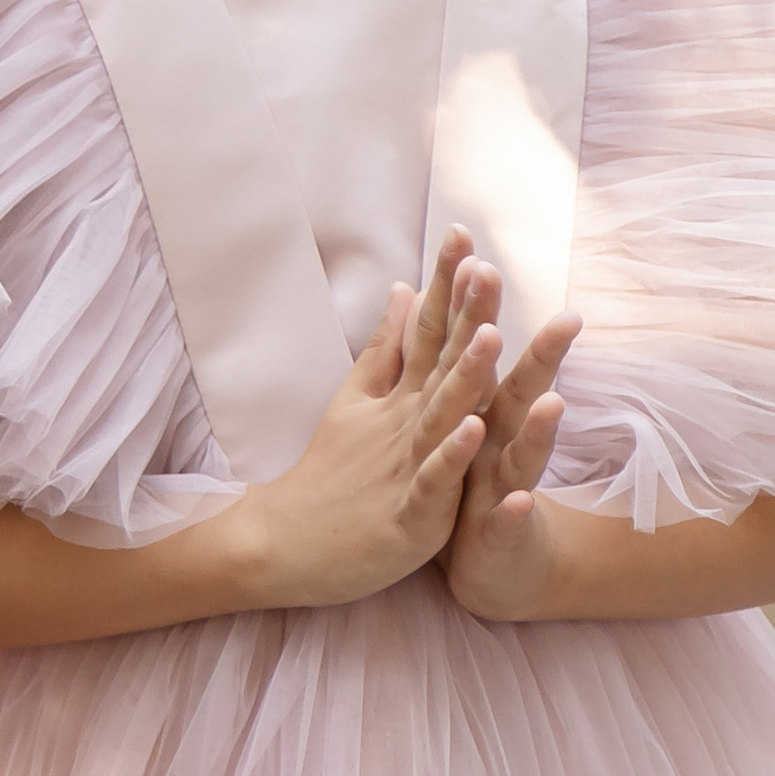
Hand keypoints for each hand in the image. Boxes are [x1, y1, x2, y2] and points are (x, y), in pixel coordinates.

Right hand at [232, 228, 502, 610]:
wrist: (283, 543)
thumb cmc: (326, 472)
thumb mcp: (354, 400)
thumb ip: (386, 346)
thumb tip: (404, 287)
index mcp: (399, 397)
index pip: (427, 330)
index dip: (446, 284)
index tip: (462, 232)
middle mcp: (404, 423)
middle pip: (439, 363)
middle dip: (466, 315)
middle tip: (487, 266)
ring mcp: (405, 466)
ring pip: (440, 415)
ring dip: (466, 376)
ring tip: (491, 335)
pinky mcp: (409, 515)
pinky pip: (433, 482)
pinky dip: (451, 456)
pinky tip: (474, 430)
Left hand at [440, 308, 582, 621]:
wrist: (492, 564)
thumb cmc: (471, 480)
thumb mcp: (457, 415)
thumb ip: (445, 358)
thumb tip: (425, 298)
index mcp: (483, 410)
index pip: (485, 353)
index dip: (481, 309)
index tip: (478, 257)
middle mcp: (503, 442)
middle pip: (522, 392)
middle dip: (543, 356)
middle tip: (567, 319)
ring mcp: (507, 487)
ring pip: (524, 454)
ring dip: (539, 430)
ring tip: (554, 401)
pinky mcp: (501, 533)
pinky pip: (507, 522)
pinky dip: (515, 513)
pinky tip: (523, 502)